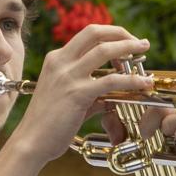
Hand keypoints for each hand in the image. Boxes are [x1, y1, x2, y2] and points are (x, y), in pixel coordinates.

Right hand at [9, 25, 155, 167]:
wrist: (30, 142)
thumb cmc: (46, 126)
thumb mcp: (68, 101)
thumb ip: (90, 95)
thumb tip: (110, 98)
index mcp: (56, 60)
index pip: (87, 36)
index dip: (110, 34)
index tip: (126, 42)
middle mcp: (60, 62)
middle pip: (95, 33)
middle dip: (121, 34)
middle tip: (140, 43)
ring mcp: (67, 76)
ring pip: (104, 50)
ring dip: (129, 48)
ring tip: (145, 52)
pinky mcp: (76, 93)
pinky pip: (110, 81)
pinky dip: (131, 80)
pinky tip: (144, 83)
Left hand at [101, 104, 175, 151]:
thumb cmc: (158, 158)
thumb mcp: (134, 144)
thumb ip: (118, 131)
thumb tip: (111, 128)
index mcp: (163, 109)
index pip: (154, 96)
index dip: (143, 100)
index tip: (129, 118)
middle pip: (170, 102)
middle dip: (154, 116)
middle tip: (144, 133)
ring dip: (175, 122)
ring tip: (167, 134)